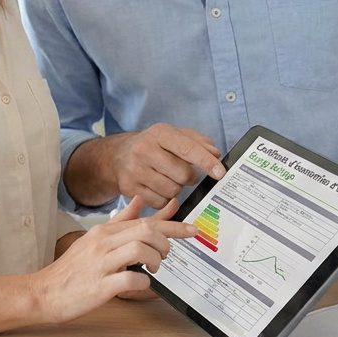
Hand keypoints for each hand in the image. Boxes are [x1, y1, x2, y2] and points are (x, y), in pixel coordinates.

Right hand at [34, 197, 195, 322]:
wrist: (44, 292)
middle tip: (166, 255)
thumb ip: (120, 220)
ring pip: (141, 249)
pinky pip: (130, 279)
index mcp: (104, 230)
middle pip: (146, 230)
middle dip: (167, 241)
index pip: (145, 220)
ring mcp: (101, 263)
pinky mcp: (100, 285)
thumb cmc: (73, 269)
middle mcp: (103, 242)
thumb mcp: (95, 238)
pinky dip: (143, 282)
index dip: (173, 223)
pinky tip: (140, 284)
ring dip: (155, 259)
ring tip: (153, 268)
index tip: (192, 228)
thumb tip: (138, 200)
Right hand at [107, 124, 224, 209]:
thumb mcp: (173, 135)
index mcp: (159, 133)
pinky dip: (164, 199)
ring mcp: (135, 170)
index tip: (220, 173)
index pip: (187, 149)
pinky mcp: (129, 189)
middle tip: (185, 174)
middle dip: (190, 178)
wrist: (116, 157)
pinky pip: (160, 203)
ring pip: (172, 191)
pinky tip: (158, 188)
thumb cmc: (152, 145)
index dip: (206, 162)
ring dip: (177, 189)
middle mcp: (144, 150)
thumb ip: (197, 142)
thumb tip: (215, 154)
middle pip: (182, 175)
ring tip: (168, 179)